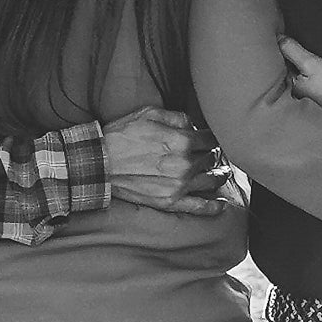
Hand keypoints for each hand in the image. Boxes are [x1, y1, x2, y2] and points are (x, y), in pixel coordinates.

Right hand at [95, 107, 236, 217]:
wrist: (100, 163)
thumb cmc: (122, 136)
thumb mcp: (149, 114)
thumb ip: (178, 117)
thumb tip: (195, 125)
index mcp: (182, 141)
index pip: (211, 139)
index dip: (212, 138)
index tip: (209, 139)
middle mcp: (185, 165)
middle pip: (212, 159)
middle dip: (213, 155)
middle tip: (212, 155)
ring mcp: (178, 186)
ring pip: (211, 181)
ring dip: (219, 176)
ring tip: (221, 174)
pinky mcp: (170, 202)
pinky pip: (199, 207)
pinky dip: (213, 207)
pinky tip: (221, 205)